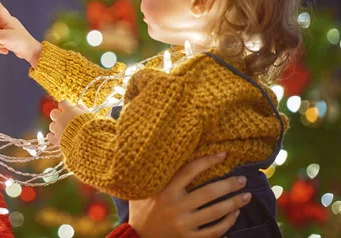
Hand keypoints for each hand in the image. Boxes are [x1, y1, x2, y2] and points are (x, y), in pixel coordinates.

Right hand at [0, 0, 42, 66]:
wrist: (30, 51)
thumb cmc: (21, 42)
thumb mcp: (6, 38)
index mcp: (7, 19)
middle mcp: (6, 23)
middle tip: (4, 40)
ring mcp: (6, 30)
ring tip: (7, 45)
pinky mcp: (7, 37)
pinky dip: (0, 47)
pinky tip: (7, 50)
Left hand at [47, 100, 88, 144]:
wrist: (88, 142)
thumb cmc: (90, 127)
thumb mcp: (89, 115)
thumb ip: (82, 109)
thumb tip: (78, 106)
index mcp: (69, 111)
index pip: (62, 103)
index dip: (65, 106)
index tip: (69, 108)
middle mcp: (61, 119)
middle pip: (53, 113)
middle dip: (58, 115)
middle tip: (65, 119)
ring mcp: (57, 129)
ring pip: (52, 125)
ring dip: (57, 126)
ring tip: (64, 130)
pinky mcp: (56, 140)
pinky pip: (50, 136)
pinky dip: (53, 136)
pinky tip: (59, 137)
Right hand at [128, 153, 250, 237]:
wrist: (136, 237)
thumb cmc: (140, 208)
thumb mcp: (142, 189)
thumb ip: (155, 174)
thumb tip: (167, 152)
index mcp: (164, 191)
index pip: (189, 171)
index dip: (207, 161)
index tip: (223, 155)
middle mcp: (175, 207)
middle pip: (208, 193)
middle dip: (229, 185)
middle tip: (243, 179)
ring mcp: (183, 224)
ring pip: (215, 213)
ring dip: (234, 203)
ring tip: (246, 196)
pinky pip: (213, 231)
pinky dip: (227, 223)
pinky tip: (234, 214)